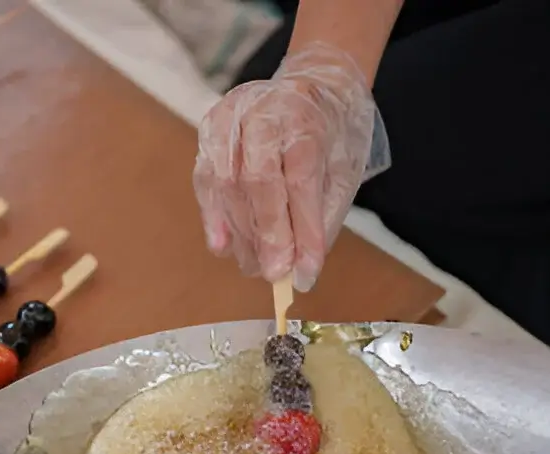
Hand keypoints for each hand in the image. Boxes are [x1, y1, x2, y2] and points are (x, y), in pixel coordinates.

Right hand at [194, 42, 388, 291]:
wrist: (312, 84)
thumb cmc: (331, 134)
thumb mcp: (343, 171)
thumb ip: (321, 218)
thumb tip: (302, 270)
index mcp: (305, 119)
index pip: (301, 178)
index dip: (302, 228)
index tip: (306, 270)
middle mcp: (263, 114)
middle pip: (258, 181)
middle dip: (267, 234)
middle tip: (274, 273)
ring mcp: (231, 120)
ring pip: (226, 184)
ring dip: (240, 234)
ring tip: (255, 266)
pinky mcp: (210, 131)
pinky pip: (205, 180)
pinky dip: (213, 218)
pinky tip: (223, 246)